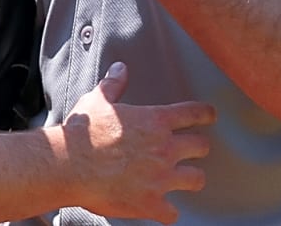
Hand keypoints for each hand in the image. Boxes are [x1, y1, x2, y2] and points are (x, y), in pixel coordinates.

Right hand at [54, 61, 214, 223]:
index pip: (194, 113)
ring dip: (190, 179)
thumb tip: (119, 69)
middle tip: (193, 150)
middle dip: (198, 148)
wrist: (70, 164)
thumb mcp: (98, 101)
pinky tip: (162, 210)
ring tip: (185, 180)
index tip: (210, 116)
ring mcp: (161, 178)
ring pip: (196, 179)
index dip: (205, 114)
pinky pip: (172, 213)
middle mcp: (165, 149)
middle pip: (201, 146)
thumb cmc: (84, 132)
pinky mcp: (151, 203)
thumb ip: (114, 85)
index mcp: (156, 121)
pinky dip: (167, 212)